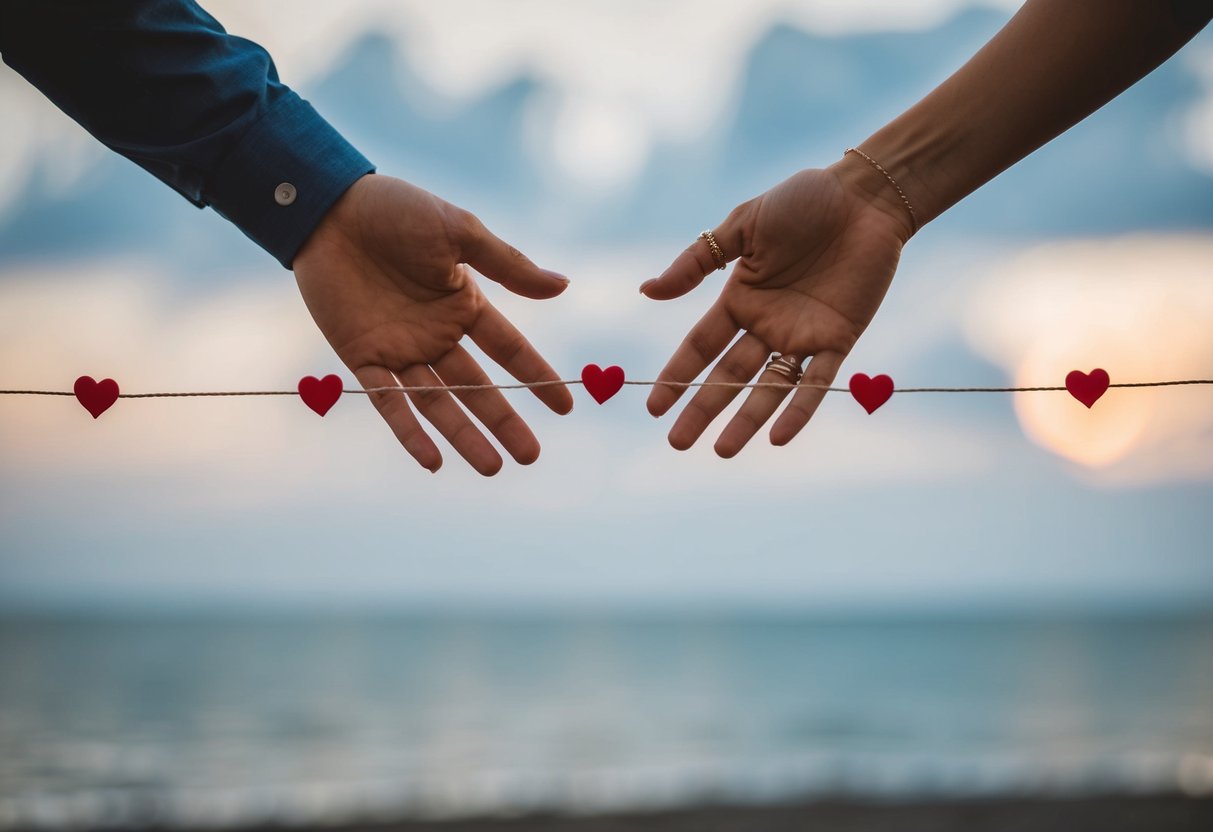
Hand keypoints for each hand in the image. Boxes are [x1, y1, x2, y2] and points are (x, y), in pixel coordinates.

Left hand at [293, 174, 572, 474]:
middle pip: (477, 387)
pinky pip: (389, 402)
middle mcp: (437, 334)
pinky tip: (432, 461)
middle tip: (530, 455)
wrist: (329, 208)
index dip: (536, 377)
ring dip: (464, 435)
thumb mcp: (460, 231)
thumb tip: (563, 286)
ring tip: (493, 467)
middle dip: (504, 421)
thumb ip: (509, 265)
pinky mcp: (362, 358)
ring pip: (438, 403)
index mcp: (464, 303)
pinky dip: (410, 432)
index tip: (565, 406)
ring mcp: (401, 349)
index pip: (509, 349)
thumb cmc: (397, 211)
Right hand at [640, 158, 913, 455]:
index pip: (700, 347)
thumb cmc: (803, 201)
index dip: (678, 377)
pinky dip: (798, 410)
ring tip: (723, 451)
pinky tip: (778, 438)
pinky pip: (817, 382)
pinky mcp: (839, 339)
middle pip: (728, 377)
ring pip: (768, 388)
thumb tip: (647, 292)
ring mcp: (802, 336)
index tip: (654, 407)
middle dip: (702, 409)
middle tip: (678, 443)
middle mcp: (766, 325)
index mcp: (740, 299)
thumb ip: (698, 261)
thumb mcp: (742, 226)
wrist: (864, 196)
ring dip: (745, 420)